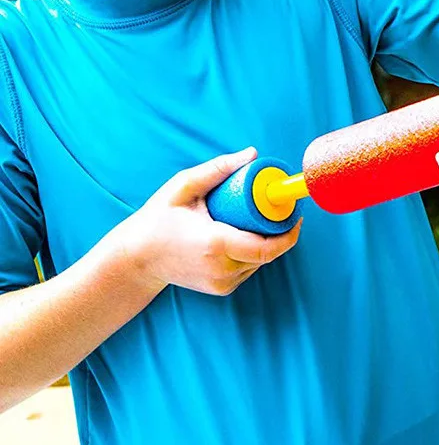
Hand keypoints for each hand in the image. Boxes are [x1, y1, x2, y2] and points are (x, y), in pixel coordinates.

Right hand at [116, 148, 302, 296]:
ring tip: (258, 220)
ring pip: (260, 262)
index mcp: (216, 244)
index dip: (289, 233)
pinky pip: (248, 269)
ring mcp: (221, 283)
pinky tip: (243, 236)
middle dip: (280, 233)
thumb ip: (217, 169)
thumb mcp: (183, 187)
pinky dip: (252, 253)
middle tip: (280, 210)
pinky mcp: (220, 289)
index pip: (267, 247)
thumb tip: (251, 154)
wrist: (135, 260)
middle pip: (269, 253)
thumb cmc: (157, 220)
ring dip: (266, 242)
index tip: (297, 215)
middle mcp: (222, 269)